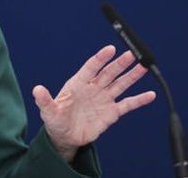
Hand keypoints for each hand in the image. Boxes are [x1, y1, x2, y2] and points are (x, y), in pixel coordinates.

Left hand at [32, 45, 155, 161]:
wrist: (65, 137)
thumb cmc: (55, 121)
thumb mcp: (48, 111)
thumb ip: (45, 100)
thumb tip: (36, 90)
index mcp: (78, 84)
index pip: (91, 68)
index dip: (100, 58)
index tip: (110, 49)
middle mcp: (93, 88)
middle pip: (108, 73)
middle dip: (120, 64)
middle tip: (132, 54)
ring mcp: (103, 99)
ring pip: (120, 84)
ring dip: (132, 76)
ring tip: (144, 66)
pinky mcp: (111, 113)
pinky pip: (127, 104)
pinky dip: (139, 100)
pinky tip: (150, 94)